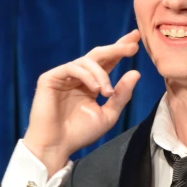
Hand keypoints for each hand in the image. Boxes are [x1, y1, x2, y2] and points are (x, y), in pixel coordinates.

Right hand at [23, 29, 140, 175]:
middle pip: (98, 55)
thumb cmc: (80, 133)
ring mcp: (64, 76)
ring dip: (102, 74)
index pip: (108, 62)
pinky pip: (72, 67)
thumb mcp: (108, 114)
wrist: (57, 145)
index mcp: (92, 84)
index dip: (120, 50)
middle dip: (116, 48)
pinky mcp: (50, 78)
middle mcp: (78, 77)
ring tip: (107, 92)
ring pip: (87, 61)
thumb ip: (121, 95)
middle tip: (132, 46)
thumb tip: (136, 72)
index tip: (136, 40)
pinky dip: (87, 76)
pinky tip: (96, 88)